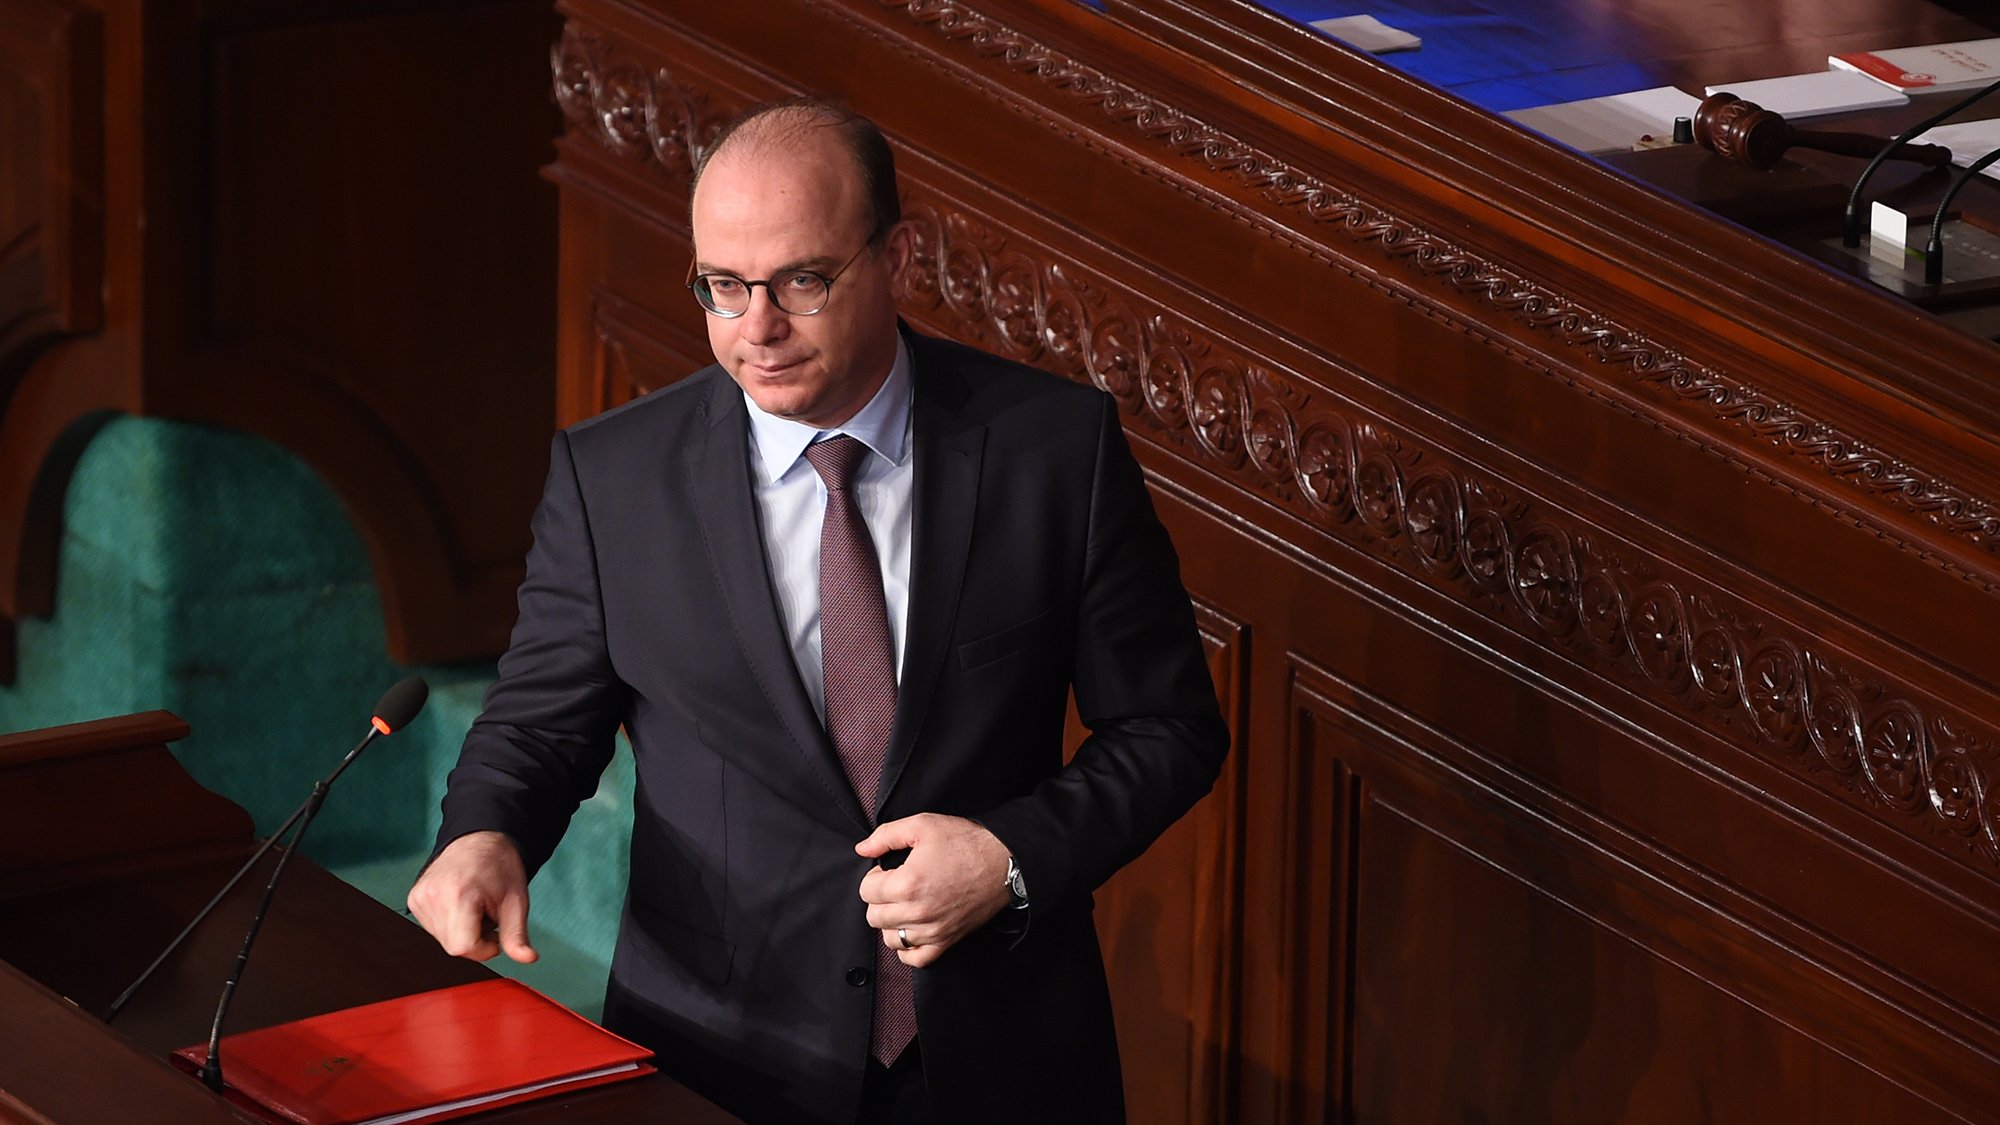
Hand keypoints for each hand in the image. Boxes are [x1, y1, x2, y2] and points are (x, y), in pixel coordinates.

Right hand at [406, 830, 538, 963]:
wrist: (480, 838)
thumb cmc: (499, 867)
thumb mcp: (516, 902)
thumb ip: (517, 935)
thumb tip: (528, 959)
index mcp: (458, 895)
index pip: (463, 947)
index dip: (484, 949)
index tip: (496, 934)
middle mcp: (432, 896)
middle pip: (453, 947)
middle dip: (475, 940)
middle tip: (487, 916)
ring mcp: (419, 897)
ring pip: (442, 940)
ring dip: (462, 933)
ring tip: (474, 908)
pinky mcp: (414, 899)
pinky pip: (432, 928)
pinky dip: (450, 924)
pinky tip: (460, 906)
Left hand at [855, 814, 1010, 967]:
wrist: (1002, 861)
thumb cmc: (965, 842)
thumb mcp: (922, 825)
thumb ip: (886, 836)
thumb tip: (862, 849)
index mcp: (907, 883)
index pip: (866, 891)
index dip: (874, 876)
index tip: (887, 871)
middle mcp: (917, 912)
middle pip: (874, 916)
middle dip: (880, 899)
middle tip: (895, 885)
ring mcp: (932, 930)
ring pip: (890, 938)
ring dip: (892, 922)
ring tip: (905, 905)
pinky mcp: (946, 941)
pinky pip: (914, 959)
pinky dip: (908, 947)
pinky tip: (913, 929)